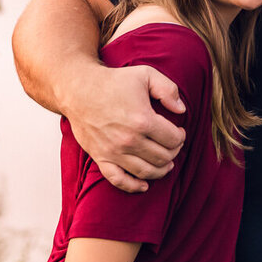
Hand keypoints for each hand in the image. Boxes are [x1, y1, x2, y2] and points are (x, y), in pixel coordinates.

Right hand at [70, 62, 185, 193]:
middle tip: (172, 145)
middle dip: (173, 152)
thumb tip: (182, 110)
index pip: (173, 139)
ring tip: (166, 163)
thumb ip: (168, 89)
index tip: (179, 132)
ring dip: (161, 170)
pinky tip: (144, 185)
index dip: (180, 137)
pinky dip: (133, 186)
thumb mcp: (146, 75)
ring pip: (146, 171)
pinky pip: (118, 180)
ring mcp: (114, 151)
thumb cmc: (113, 82)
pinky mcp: (101, 157)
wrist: (79, 90)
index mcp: (143, 120)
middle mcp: (129, 140)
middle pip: (163, 157)